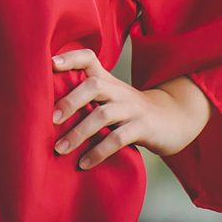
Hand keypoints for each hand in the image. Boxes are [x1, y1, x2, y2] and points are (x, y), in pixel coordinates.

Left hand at [50, 48, 210, 170]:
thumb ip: (88, 96)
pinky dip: (99, 152)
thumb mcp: (112, 97)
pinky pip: (118, 139)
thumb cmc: (132, 110)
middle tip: (50, 119)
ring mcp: (132, 109)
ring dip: (79, 133)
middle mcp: (119, 91)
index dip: (71, 57)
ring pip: (103, 114)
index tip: (50, 63)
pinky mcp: (144, 128)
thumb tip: (46, 106)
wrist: (176, 118)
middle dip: (70, 101)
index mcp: (109, 80)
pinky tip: (84, 164)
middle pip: (93, 85)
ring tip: (60, 149)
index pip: (89, 58)